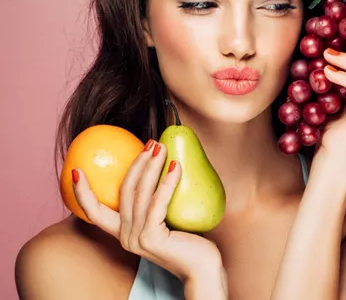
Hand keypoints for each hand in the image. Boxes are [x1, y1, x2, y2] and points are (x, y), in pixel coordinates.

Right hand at [71, 141, 224, 285]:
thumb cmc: (189, 242)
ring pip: (139, 194)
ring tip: (161, 148)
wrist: (202, 268)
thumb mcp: (166, 221)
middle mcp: (126, 237)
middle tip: (150, 142)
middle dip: (135, 164)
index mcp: (123, 234)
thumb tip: (161, 168)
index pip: (95, 213)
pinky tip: (176, 166)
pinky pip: (157, 203)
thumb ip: (155, 205)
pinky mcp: (152, 238)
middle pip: (123, 192)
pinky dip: (166, 182)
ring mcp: (137, 239)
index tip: (76, 170)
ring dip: (151, 166)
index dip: (82, 193)